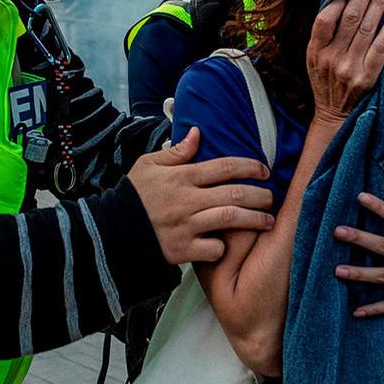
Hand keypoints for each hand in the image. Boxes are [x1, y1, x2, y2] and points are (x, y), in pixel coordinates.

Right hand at [128, 127, 275, 262]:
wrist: (111, 231)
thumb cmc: (132, 195)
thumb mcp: (147, 165)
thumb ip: (175, 152)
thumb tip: (197, 133)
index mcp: (181, 177)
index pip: (224, 166)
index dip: (249, 167)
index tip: (264, 170)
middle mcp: (186, 200)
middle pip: (234, 194)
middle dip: (259, 195)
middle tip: (272, 197)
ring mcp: (185, 226)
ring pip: (230, 220)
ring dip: (254, 220)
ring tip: (268, 221)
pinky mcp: (181, 250)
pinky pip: (212, 249)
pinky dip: (224, 247)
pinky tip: (229, 245)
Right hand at [308, 0, 383, 122]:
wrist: (335, 116)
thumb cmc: (325, 81)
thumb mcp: (313, 58)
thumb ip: (322, 34)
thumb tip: (338, 0)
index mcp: (315, 50)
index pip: (325, 18)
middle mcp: (331, 58)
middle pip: (349, 18)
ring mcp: (350, 68)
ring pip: (367, 28)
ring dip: (379, 4)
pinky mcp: (368, 76)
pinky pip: (382, 47)